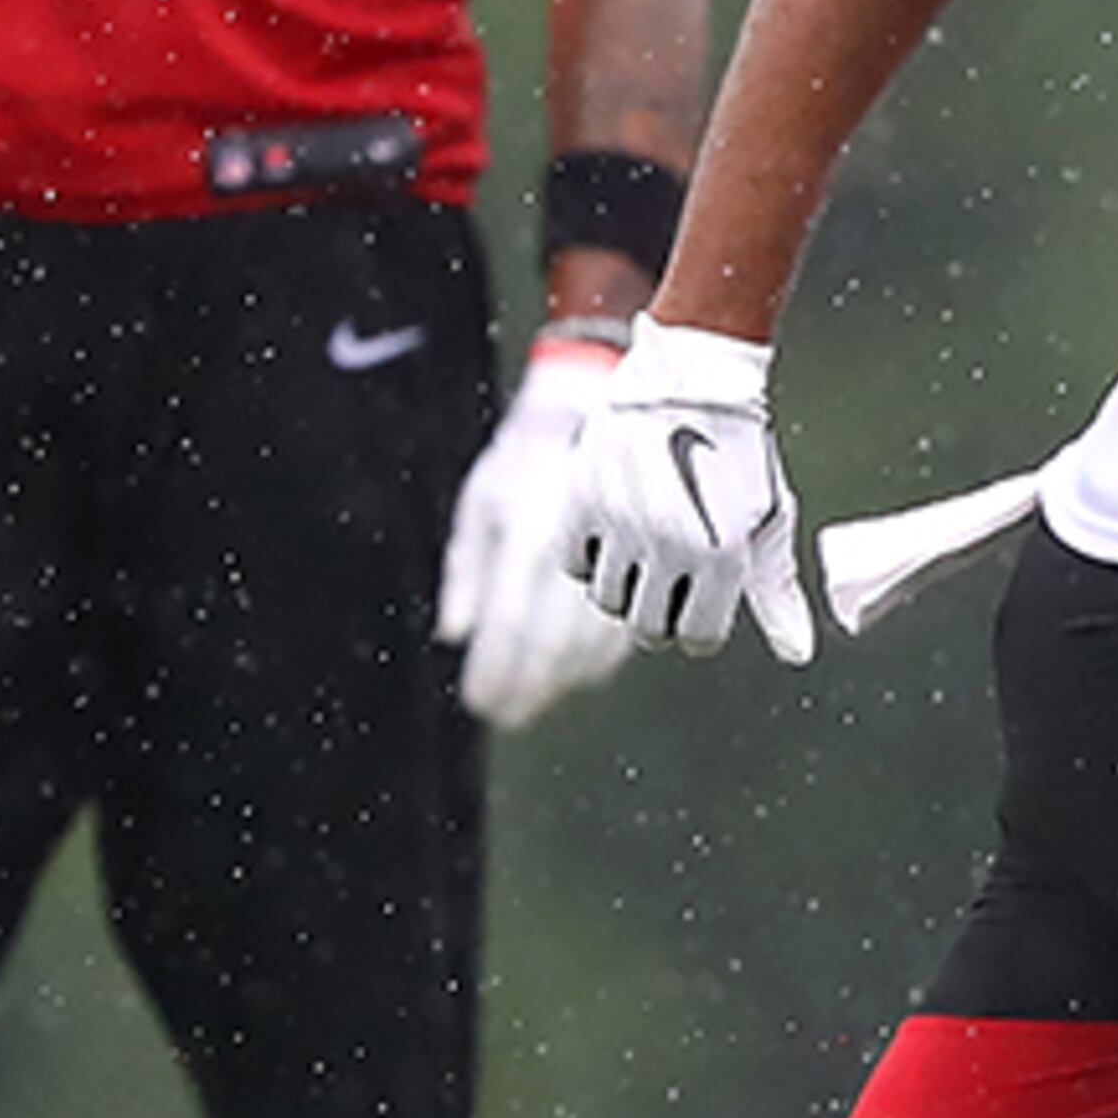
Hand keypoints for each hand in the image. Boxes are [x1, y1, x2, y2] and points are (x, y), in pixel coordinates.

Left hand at [433, 337, 640, 727]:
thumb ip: (466, 570)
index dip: (497, 677)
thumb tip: (454, 634)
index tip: (483, 705)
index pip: (512, 633)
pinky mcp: (663, 562)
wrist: (614, 402)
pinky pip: (628, 630)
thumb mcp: (485, 499)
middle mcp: (581, 557)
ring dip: (566, 680)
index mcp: (532, 540)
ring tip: (540, 697)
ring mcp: (630, 560)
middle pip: (555, 652)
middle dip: (529, 691)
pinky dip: (603, 658)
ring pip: (592, 649)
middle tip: (509, 715)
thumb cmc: (536, 451)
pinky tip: (583, 671)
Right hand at [565, 313, 817, 661]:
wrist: (690, 378)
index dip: (702, 625)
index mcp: (722, 555)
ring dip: (627, 585)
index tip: (703, 597)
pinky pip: (573, 563)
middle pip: (648, 630)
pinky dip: (591, 555)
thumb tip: (797, 655)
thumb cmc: (738, 453)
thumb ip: (776, 592)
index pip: (698, 639)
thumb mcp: (768, 520)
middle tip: (673, 575)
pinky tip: (616, 526)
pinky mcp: (581, 499)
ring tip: (646, 546)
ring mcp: (620, 523)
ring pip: (608, 601)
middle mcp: (668, 545)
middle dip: (663, 612)